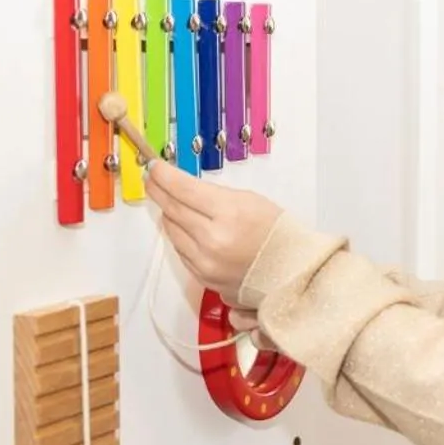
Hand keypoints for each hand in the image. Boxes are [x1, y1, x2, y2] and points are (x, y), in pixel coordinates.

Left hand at [144, 161, 282, 305]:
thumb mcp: (249, 200)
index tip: (154, 167)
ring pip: (172, 231)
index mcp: (229, 214)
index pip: (183, 189)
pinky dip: (180, 236)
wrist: (292, 272)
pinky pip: (181, 251)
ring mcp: (206, 262)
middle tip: (152, 179)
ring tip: (169, 201)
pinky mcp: (203, 277)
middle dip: (159, 191)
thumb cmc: (277, 234)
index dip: (164, 175)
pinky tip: (184, 226)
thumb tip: (181, 189)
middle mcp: (213, 240)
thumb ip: (213, 195)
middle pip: (172, 209)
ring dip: (169, 214)